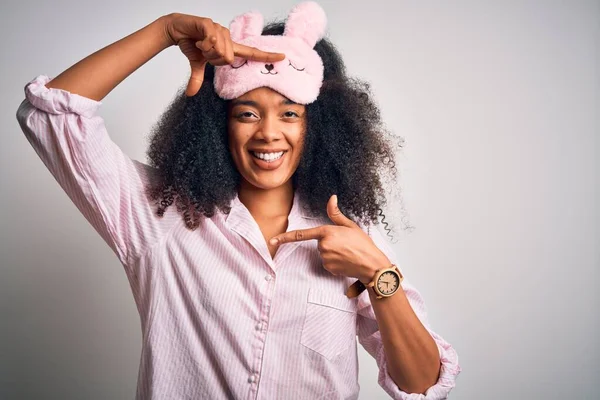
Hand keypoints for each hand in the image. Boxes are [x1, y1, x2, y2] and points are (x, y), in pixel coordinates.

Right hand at [163, 13, 285, 96]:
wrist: (177, 29)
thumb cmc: (191, 44)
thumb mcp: (197, 64)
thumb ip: (198, 78)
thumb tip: (191, 94)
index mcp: (230, 47)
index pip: (252, 52)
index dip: (267, 55)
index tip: (283, 57)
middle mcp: (228, 37)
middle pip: (228, 58)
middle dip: (213, 59)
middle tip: (204, 52)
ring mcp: (220, 29)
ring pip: (220, 50)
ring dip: (206, 51)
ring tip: (200, 44)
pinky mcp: (210, 24)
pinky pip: (211, 40)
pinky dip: (202, 44)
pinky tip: (197, 40)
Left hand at [269, 195, 390, 283]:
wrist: (372, 264)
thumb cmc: (363, 244)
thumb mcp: (350, 226)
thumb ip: (336, 214)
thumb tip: (331, 198)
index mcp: (327, 232)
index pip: (301, 234)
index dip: (285, 237)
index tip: (272, 240)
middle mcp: (323, 246)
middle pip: (319, 243)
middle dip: (330, 242)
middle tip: (346, 244)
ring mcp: (325, 258)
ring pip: (323, 253)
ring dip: (333, 252)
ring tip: (348, 252)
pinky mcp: (328, 268)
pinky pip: (327, 262)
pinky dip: (335, 261)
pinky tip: (346, 260)